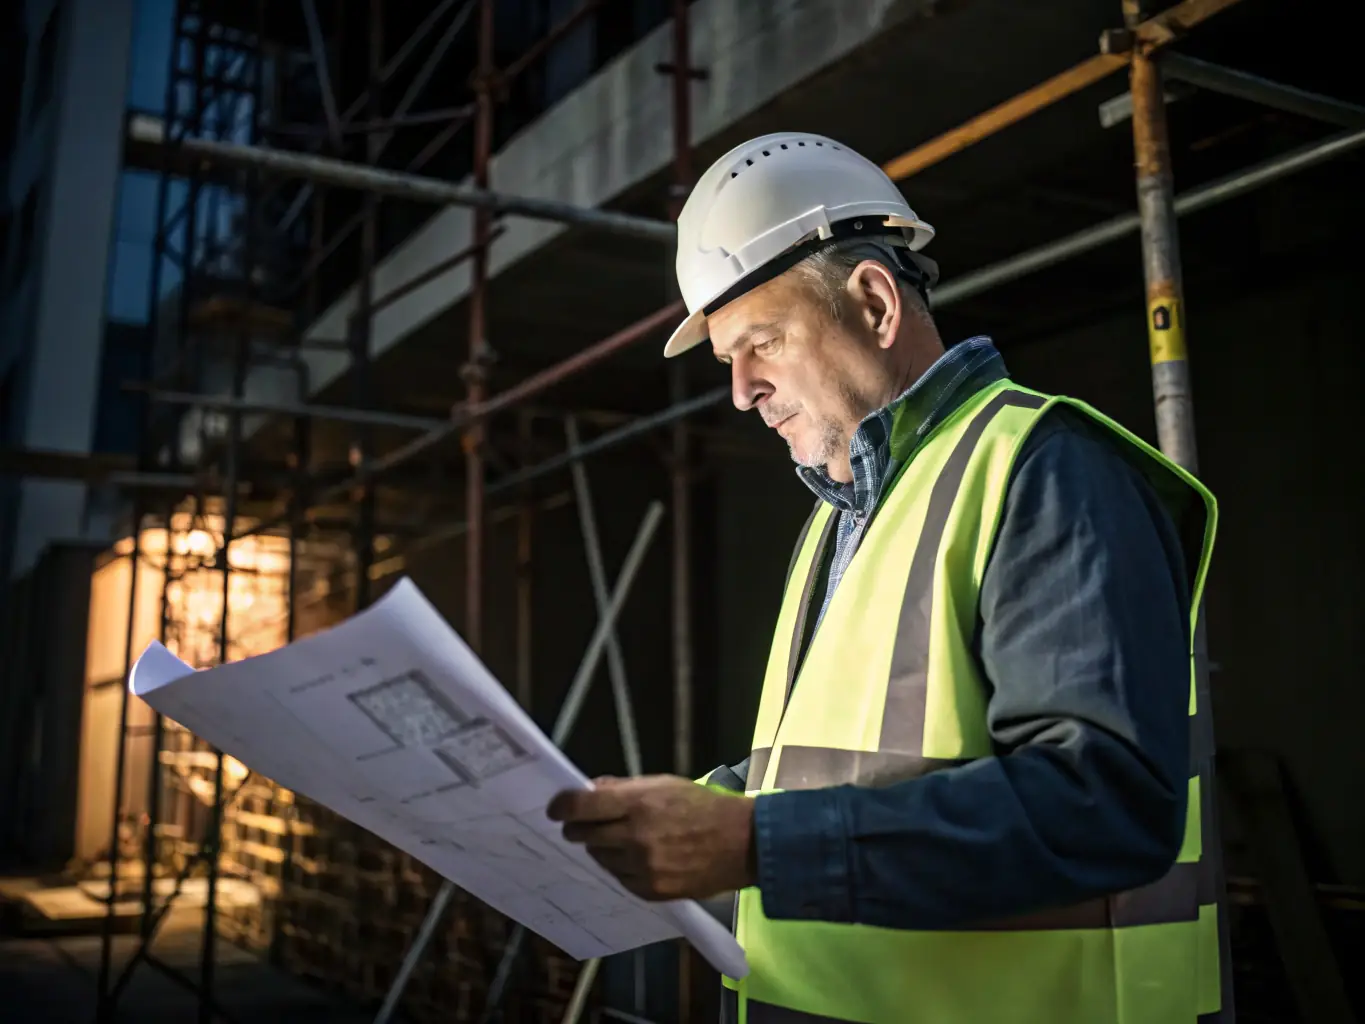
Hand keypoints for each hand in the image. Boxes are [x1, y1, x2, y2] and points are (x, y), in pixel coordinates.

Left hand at [547, 774, 756, 900]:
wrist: (740, 843)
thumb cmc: (703, 806)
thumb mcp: (665, 784)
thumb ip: (624, 788)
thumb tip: (592, 789)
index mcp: (638, 803)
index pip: (582, 806)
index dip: (562, 806)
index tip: (555, 809)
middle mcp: (635, 836)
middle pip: (584, 834)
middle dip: (579, 828)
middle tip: (581, 824)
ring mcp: (642, 866)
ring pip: (600, 857)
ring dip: (602, 847)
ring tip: (620, 839)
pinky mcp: (651, 890)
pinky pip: (619, 878)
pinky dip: (620, 867)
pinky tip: (636, 857)